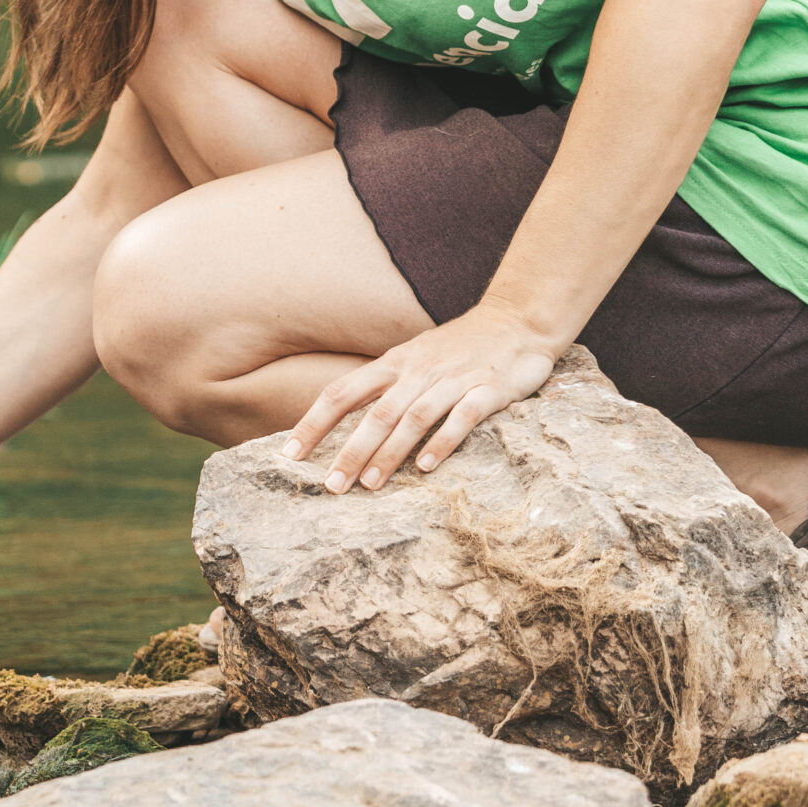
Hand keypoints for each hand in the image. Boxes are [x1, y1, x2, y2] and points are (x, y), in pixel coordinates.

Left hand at [283, 305, 558, 494]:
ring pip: (413, 417)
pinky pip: (462, 417)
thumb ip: (384, 386)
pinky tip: (427, 467)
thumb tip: (339, 418)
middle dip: (350, 450)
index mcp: (395, 363)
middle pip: (376, 412)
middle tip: (331, 486)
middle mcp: (418, 370)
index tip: (289, 455)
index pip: (343, 391)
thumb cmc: (459, 347)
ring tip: (369, 485)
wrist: (518, 320)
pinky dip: (443, 441)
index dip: (313, 422)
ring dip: (390, 452)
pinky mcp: (487, 389)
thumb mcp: (414, 357)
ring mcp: (453, 379)